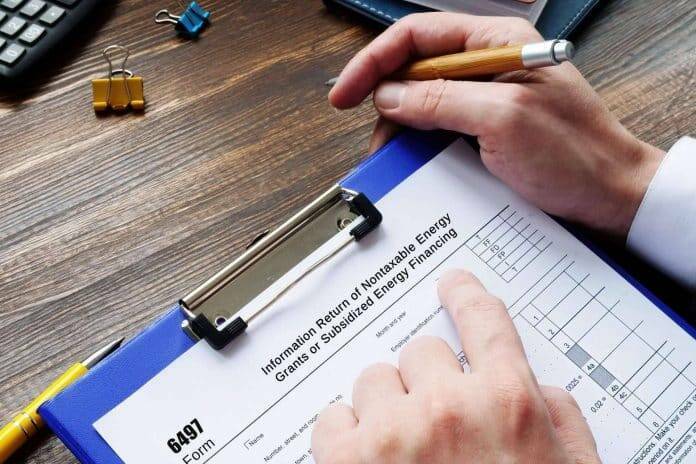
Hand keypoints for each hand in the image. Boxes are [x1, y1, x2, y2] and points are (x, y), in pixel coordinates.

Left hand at [312, 270, 600, 463]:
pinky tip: (367, 461)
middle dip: (428, 382)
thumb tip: (537, 385)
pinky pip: (333, 416)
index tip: (454, 285)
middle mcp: (446, 408)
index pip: (484, 321)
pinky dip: (346, 434)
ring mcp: (392, 433)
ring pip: (374, 379)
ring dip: (388, 407)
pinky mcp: (345, 462)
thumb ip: (559, 418)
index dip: (466, 295)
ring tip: (404, 450)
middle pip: (421, 350)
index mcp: (507, 403)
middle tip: (437, 422)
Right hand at [329, 13, 664, 236]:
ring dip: (399, 127)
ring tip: (390, 155)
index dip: (375, 62)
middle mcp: (488, 64)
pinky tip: (412, 160)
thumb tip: (390, 94)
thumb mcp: (503, 120)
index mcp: (497, 43)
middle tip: (372, 136)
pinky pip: (438, 126)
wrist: (609, 196)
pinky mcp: (485, 127)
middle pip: (415, 68)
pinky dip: (418, 143)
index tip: (346, 92)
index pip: (418, 36)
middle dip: (384, 99)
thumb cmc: (576, 154)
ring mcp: (486, 97)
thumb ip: (442, 100)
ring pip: (422, 100)